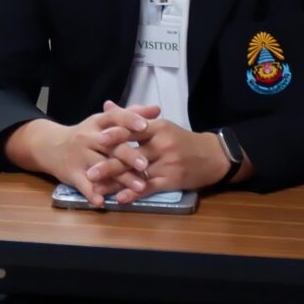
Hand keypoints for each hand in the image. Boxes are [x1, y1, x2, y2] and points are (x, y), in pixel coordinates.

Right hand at [7, 102, 158, 206]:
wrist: (50, 146)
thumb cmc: (86, 134)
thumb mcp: (104, 121)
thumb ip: (130, 115)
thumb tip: (157, 110)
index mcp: (97, 122)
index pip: (114, 117)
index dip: (129, 120)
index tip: (145, 126)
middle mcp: (87, 137)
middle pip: (110, 146)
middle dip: (128, 156)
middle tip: (145, 165)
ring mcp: (79, 156)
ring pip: (101, 167)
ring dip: (120, 179)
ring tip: (139, 188)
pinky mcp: (72, 174)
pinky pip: (83, 185)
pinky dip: (92, 194)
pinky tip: (102, 202)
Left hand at [90, 117, 229, 202]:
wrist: (213, 156)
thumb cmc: (183, 140)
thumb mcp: (161, 125)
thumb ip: (133, 118)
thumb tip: (107, 105)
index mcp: (159, 128)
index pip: (133, 129)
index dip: (114, 135)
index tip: (96, 139)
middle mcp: (162, 145)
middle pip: (132, 154)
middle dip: (108, 164)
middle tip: (89, 171)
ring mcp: (168, 163)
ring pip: (137, 173)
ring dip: (116, 182)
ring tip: (98, 189)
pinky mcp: (173, 180)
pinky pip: (150, 187)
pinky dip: (134, 193)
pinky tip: (121, 198)